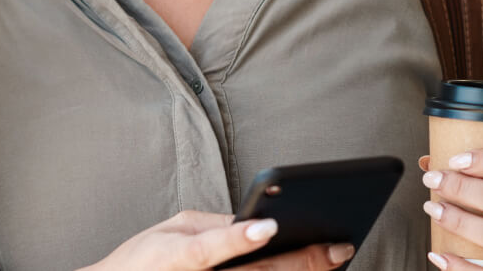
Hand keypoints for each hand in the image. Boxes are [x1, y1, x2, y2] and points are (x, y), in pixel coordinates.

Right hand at [78, 210, 354, 270]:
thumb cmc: (144, 259)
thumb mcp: (173, 229)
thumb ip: (214, 225)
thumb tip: (254, 221)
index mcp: (180, 256)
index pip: (210, 248)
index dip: (239, 238)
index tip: (269, 226)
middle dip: (300, 261)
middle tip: (338, 247)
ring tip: (334, 259)